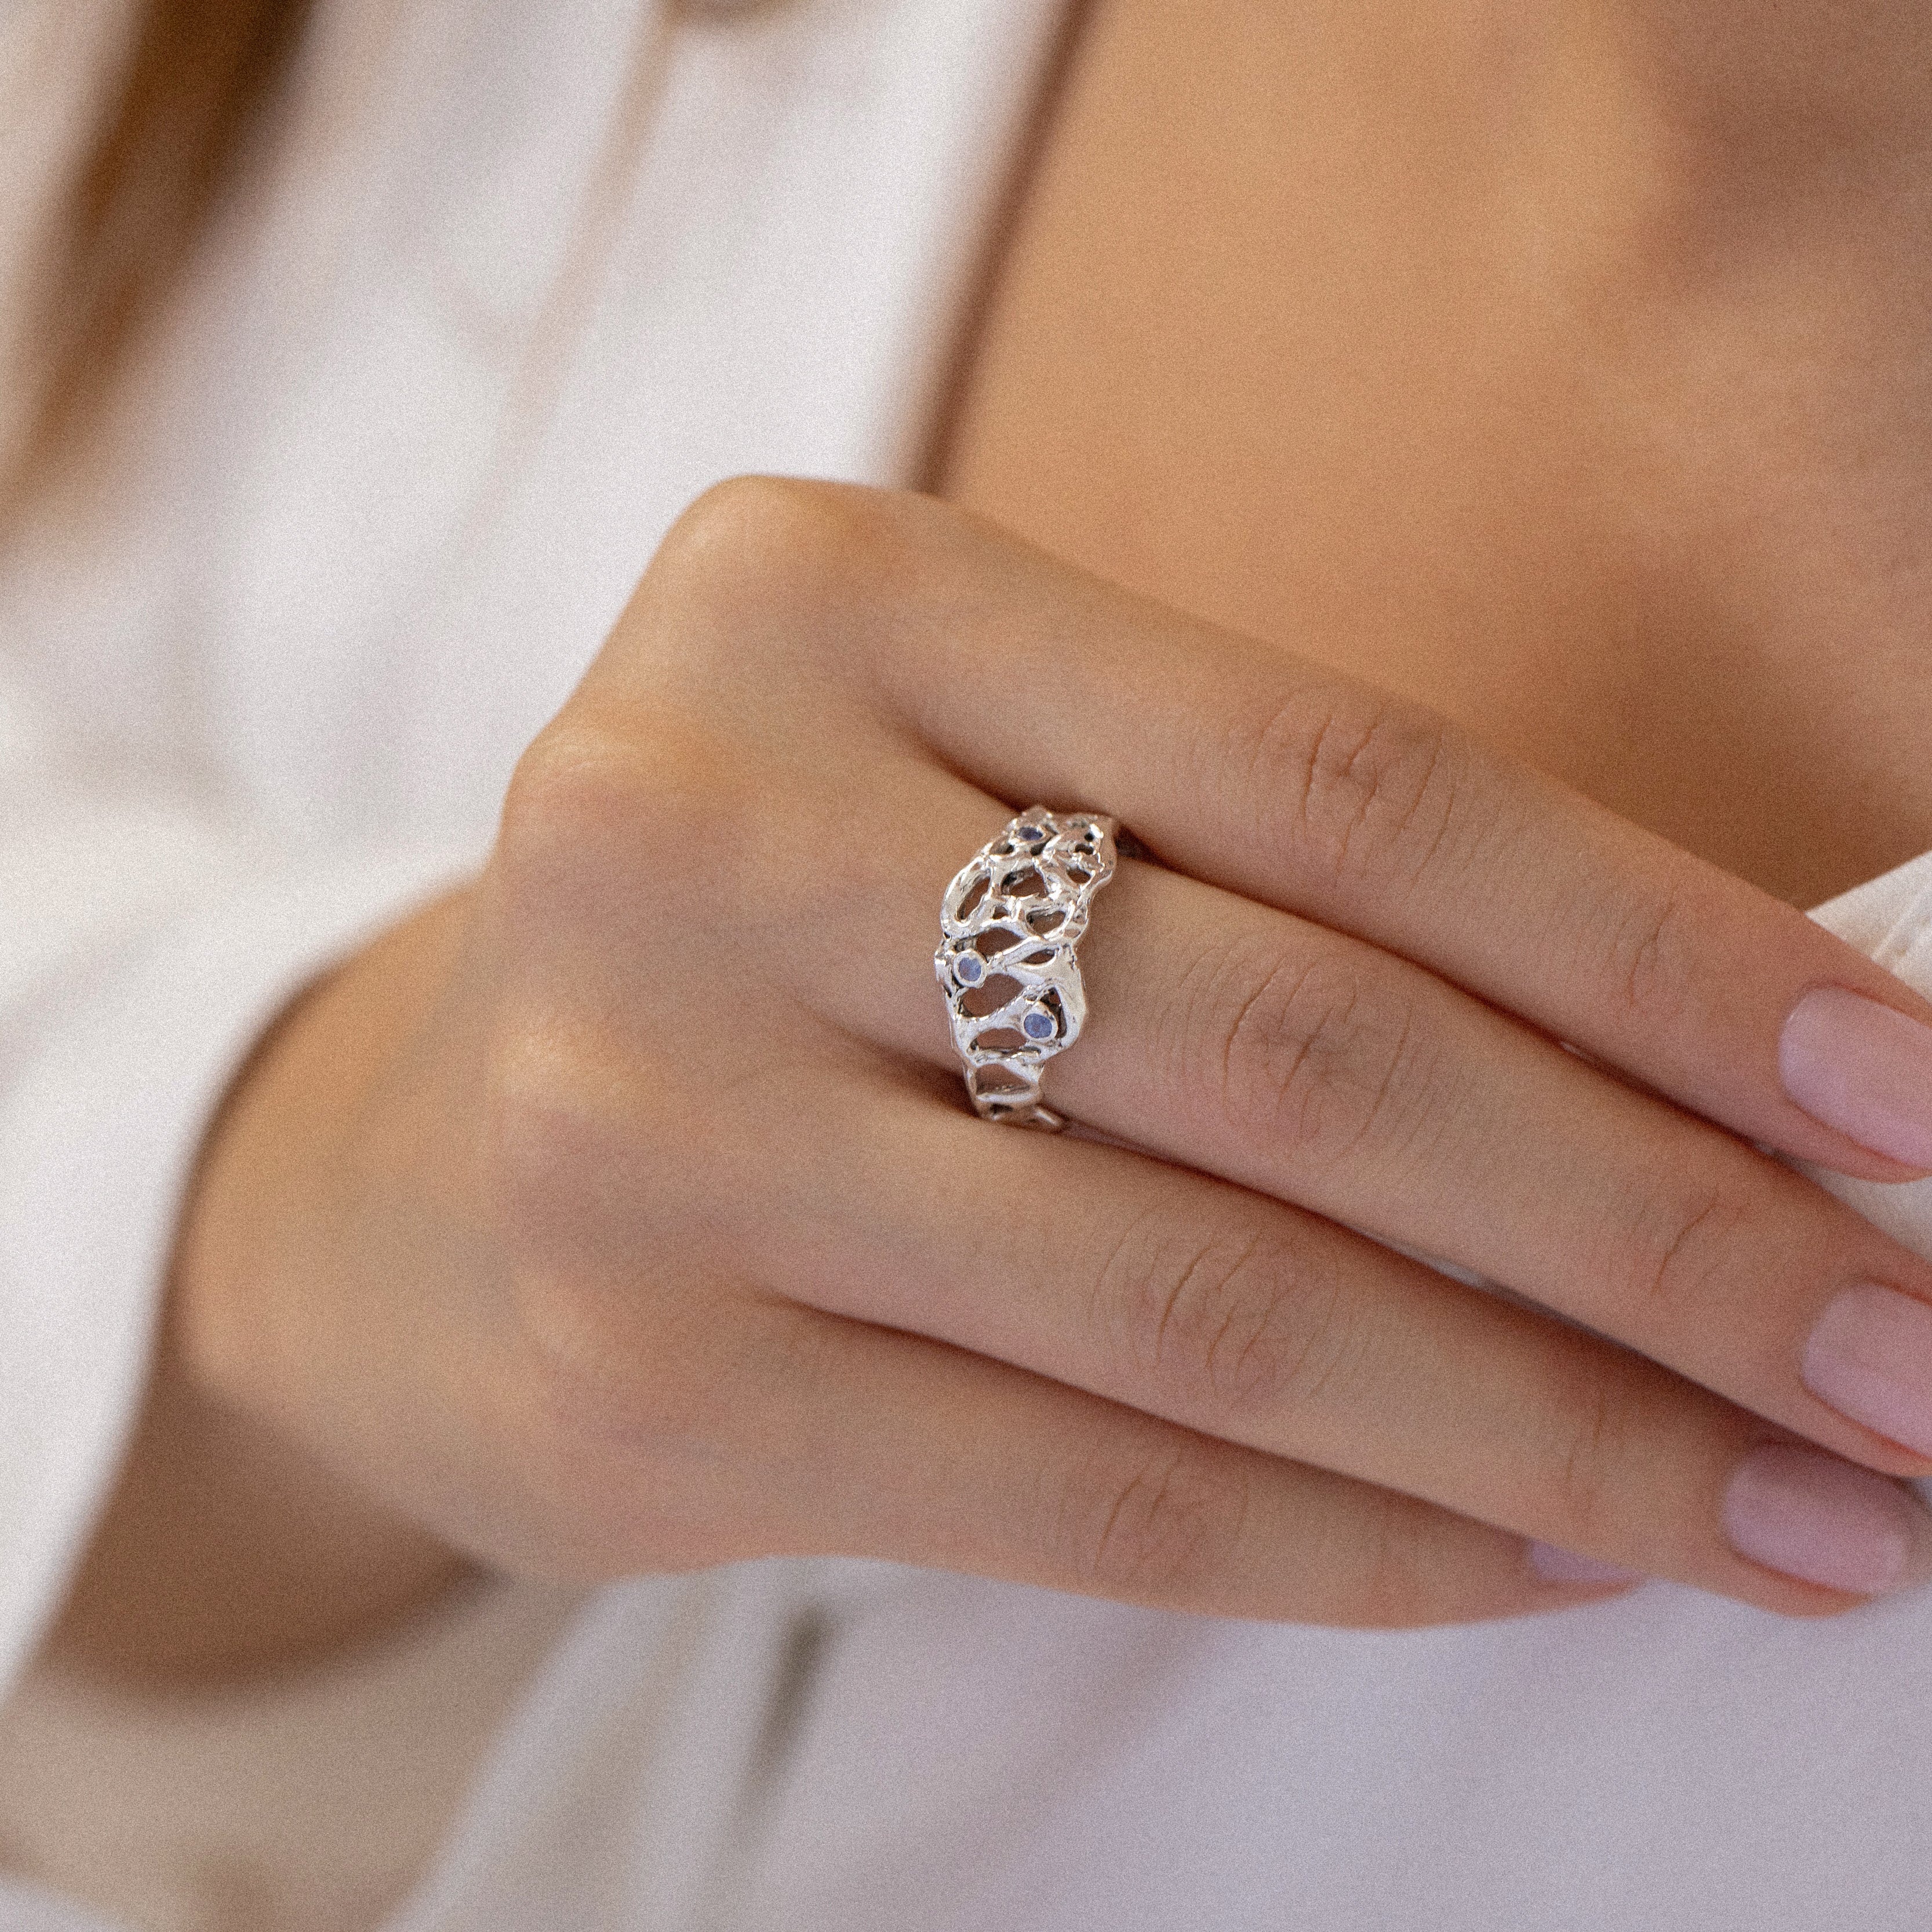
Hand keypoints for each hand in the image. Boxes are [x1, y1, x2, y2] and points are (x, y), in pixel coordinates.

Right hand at [159, 479, 1931, 1656]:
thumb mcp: (985, 801)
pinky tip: (1535, 1555)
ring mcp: (641, 1106)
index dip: (1661, 956)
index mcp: (829, 595)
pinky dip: (1358, 1541)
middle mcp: (702, 818)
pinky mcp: (637, 1370)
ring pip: (1212, 1306)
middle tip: (1902, 1356)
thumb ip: (1275, 897)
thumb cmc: (784, 938)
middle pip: (1302, 1050)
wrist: (431, 1159)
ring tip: (1781, 1507)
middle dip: (1663, 1229)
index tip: (1899, 1101)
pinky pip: (1086, 1488)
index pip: (1345, 778)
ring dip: (1556, 1430)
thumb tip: (1712, 1093)